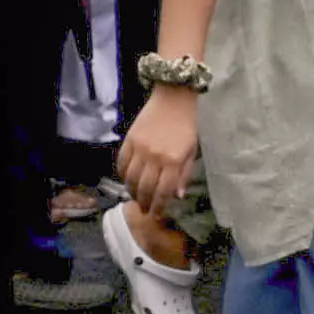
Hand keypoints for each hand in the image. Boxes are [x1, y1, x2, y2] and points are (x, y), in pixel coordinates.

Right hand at [117, 88, 202, 219]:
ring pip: (131, 177)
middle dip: (144, 202)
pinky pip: (121, 162)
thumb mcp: (192, 151)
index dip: (158, 207)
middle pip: (145, 188)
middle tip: (144, 210)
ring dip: (132, 191)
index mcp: (173, 161)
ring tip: (135, 197)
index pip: (162, 192)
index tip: (155, 215)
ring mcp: (140, 148)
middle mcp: (154, 157)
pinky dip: (122, 174)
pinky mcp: (129, 139)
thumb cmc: (188, 125)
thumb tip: (177, 196)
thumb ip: (184, 174)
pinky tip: (126, 179)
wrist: (174, 98)